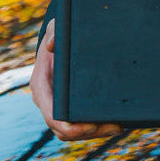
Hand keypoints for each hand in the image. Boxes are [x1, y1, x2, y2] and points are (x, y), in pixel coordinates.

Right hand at [30, 18, 122, 140]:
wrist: (59, 40)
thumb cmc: (59, 34)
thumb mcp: (56, 27)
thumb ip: (54, 31)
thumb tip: (53, 45)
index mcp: (41, 87)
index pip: (52, 116)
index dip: (70, 126)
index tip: (91, 126)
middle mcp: (46, 102)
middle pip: (64, 130)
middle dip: (88, 132)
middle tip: (114, 126)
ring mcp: (56, 107)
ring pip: (73, 132)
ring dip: (95, 133)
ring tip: (118, 126)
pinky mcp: (68, 107)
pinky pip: (79, 125)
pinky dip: (96, 128)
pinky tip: (115, 123)